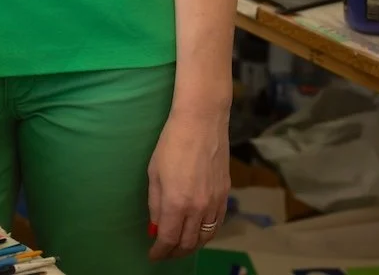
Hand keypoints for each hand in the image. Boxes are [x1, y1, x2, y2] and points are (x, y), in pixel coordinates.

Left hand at [147, 105, 229, 260]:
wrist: (201, 123)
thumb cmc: (171, 143)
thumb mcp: (154, 172)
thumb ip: (155, 203)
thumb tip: (156, 227)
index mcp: (176, 203)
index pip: (168, 239)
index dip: (160, 252)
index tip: (153, 256)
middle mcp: (198, 208)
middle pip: (188, 243)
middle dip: (175, 252)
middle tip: (165, 253)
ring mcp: (214, 203)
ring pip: (205, 237)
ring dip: (192, 246)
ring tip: (181, 246)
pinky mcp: (225, 195)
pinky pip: (217, 224)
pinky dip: (207, 233)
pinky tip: (199, 231)